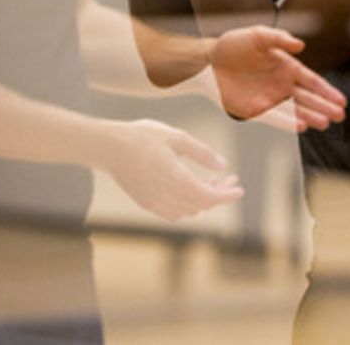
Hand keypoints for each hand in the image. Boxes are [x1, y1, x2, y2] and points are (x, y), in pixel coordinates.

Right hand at [106, 118, 243, 221]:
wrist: (108, 147)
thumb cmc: (143, 137)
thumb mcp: (176, 137)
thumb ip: (201, 153)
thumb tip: (223, 166)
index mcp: (177, 180)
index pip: (209, 197)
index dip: (227, 195)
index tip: (240, 189)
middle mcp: (167, 196)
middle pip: (201, 204)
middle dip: (219, 193)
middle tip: (229, 178)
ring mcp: (155, 203)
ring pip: (188, 211)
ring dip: (203, 199)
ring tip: (211, 180)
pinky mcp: (145, 203)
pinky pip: (173, 212)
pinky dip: (187, 205)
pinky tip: (189, 189)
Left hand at [209, 25, 347, 130]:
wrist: (207, 61)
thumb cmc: (232, 45)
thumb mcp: (257, 35)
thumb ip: (279, 38)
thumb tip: (301, 45)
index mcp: (285, 67)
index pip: (311, 81)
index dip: (327, 91)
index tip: (341, 100)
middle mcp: (280, 85)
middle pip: (308, 99)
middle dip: (324, 107)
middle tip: (340, 116)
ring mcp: (269, 99)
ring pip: (295, 111)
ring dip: (310, 116)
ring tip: (325, 123)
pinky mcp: (254, 110)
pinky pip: (274, 118)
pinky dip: (287, 122)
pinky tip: (301, 126)